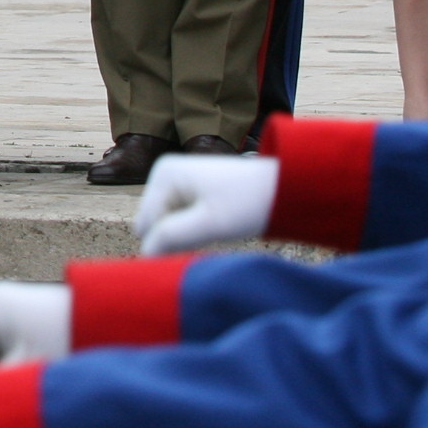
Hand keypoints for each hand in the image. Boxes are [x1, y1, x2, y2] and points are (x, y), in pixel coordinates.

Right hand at [136, 153, 282, 254]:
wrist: (284, 188)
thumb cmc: (249, 204)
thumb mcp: (209, 224)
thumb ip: (172, 237)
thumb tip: (143, 254)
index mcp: (163, 174)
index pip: (147, 226)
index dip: (169, 243)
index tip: (202, 243)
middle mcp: (163, 173)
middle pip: (151, 225)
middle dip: (173, 238)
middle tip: (208, 236)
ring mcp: (175, 182)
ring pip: (164, 225)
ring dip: (184, 236)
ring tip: (213, 230)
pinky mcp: (187, 191)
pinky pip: (176, 221)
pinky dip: (191, 230)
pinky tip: (214, 226)